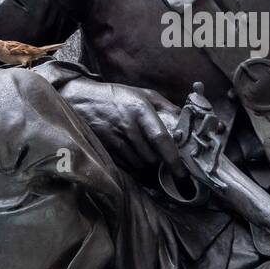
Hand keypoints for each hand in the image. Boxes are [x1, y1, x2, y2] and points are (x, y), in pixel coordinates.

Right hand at [60, 79, 185, 176]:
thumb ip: (167, 108)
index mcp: (142, 110)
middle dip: (159, 161)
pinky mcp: (105, 149)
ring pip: (139, 165)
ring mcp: (115, 140)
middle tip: (162, 156)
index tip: (183, 174)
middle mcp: (129, 127)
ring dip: (146, 164)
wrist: (82, 100)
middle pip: (151, 158)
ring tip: (144, 152)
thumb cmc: (118, 97)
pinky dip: (133, 165)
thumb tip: (187, 122)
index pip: (161, 140)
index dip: (174, 160)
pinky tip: (132, 153)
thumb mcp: (145, 94)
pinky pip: (126, 166)